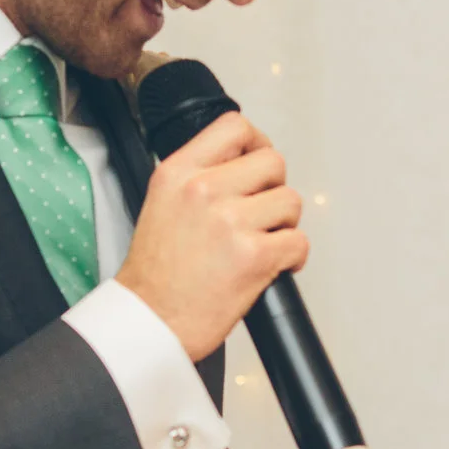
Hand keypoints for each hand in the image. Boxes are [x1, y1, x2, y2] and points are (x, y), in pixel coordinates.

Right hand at [113, 112, 305, 360]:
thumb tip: (240, 165)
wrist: (150, 322)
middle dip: (273, 189)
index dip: (257, 143)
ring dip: (284, 223)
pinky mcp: (254, 256)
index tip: (258, 162)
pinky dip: (293, 257)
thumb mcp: (162, 204)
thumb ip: (197, 178)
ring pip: (290, 201)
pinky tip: (273, 265)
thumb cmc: (155, 276)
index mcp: (177, 173)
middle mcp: (203, 190)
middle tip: (260, 213)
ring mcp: (230, 221)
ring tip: (263, 241)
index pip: (234, 127)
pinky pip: (298, 242)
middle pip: (273, 162)